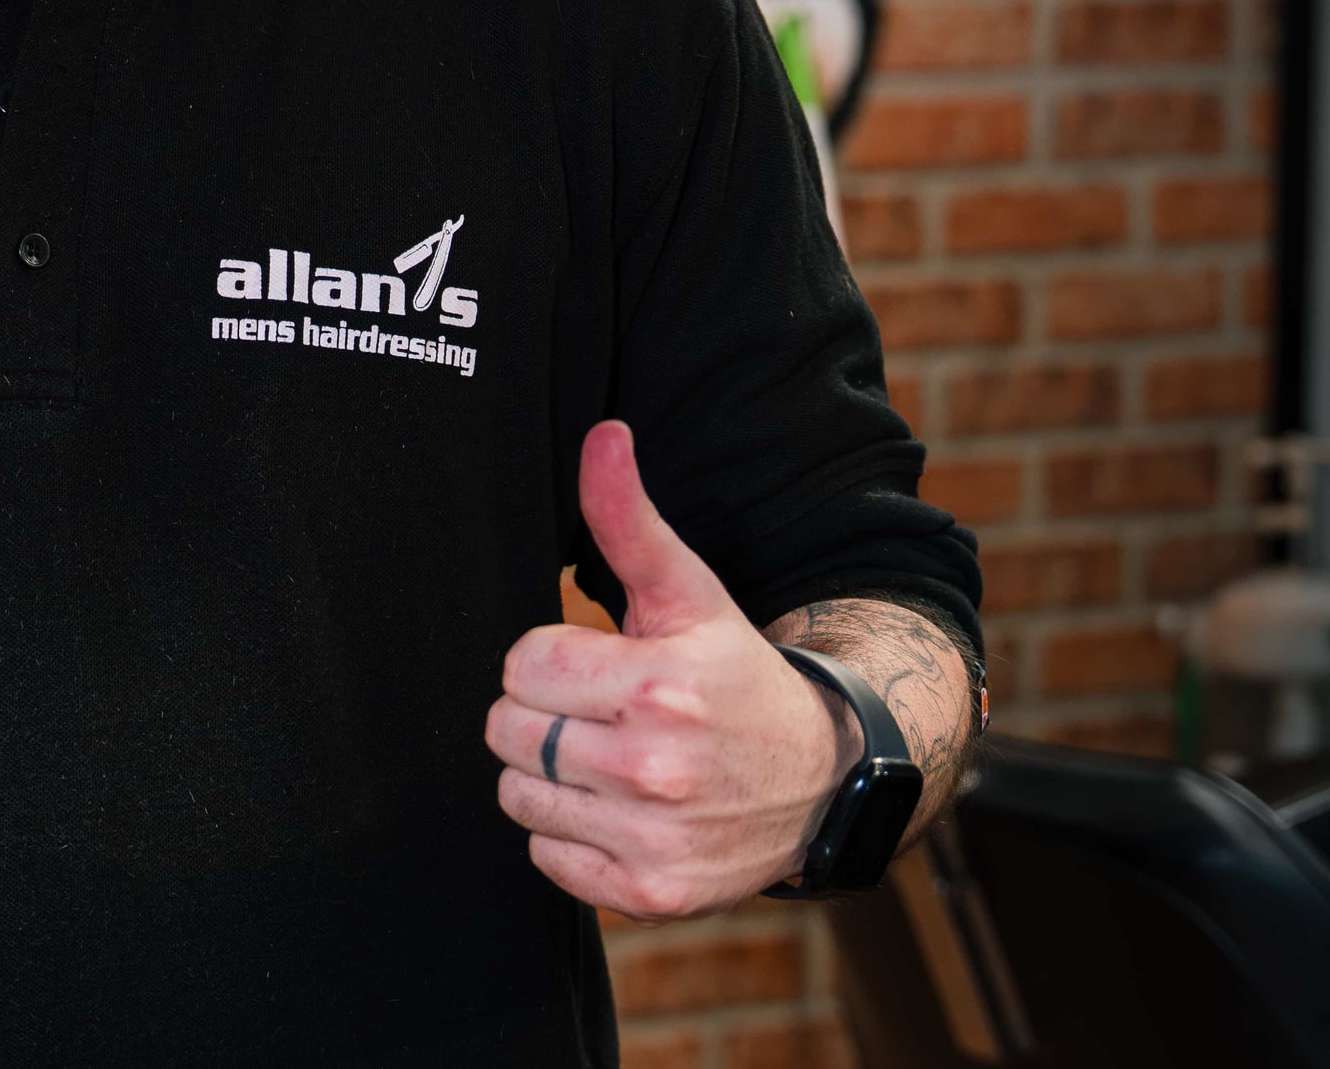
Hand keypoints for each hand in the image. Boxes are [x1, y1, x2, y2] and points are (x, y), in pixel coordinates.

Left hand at [487, 420, 856, 920]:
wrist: (821, 780)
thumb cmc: (738, 676)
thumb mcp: (690, 594)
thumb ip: (630, 519)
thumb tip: (602, 435)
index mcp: (658, 685)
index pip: (522, 663)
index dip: (553, 658)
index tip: (600, 664)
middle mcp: (656, 768)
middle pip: (508, 730)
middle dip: (541, 713)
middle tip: (597, 712)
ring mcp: (654, 839)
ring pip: (517, 794)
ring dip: (547, 775)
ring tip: (606, 758)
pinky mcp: (651, 895)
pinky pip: (546, 857)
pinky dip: (569, 836)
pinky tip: (619, 810)